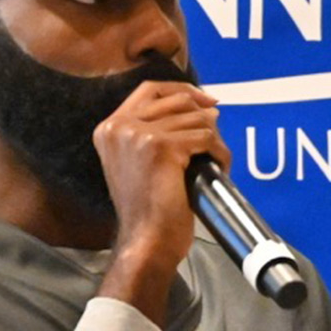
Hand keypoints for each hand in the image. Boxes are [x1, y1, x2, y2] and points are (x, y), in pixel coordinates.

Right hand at [92, 80, 228, 320]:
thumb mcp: (141, 163)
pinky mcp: (161, 147)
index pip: (150, 89)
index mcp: (110, 128)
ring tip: (216, 161)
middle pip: (176, 100)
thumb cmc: (148, 210)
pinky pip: (205, 138)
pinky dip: (219, 153)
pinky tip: (220, 168)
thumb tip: (207, 109)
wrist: (146, 240)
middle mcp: (119, 126)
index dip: (182, 90)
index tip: (206, 101)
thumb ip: (159, 132)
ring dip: (214, 140)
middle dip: (203, 116)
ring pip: (195, 120)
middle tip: (216, 138)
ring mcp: (139, 134)